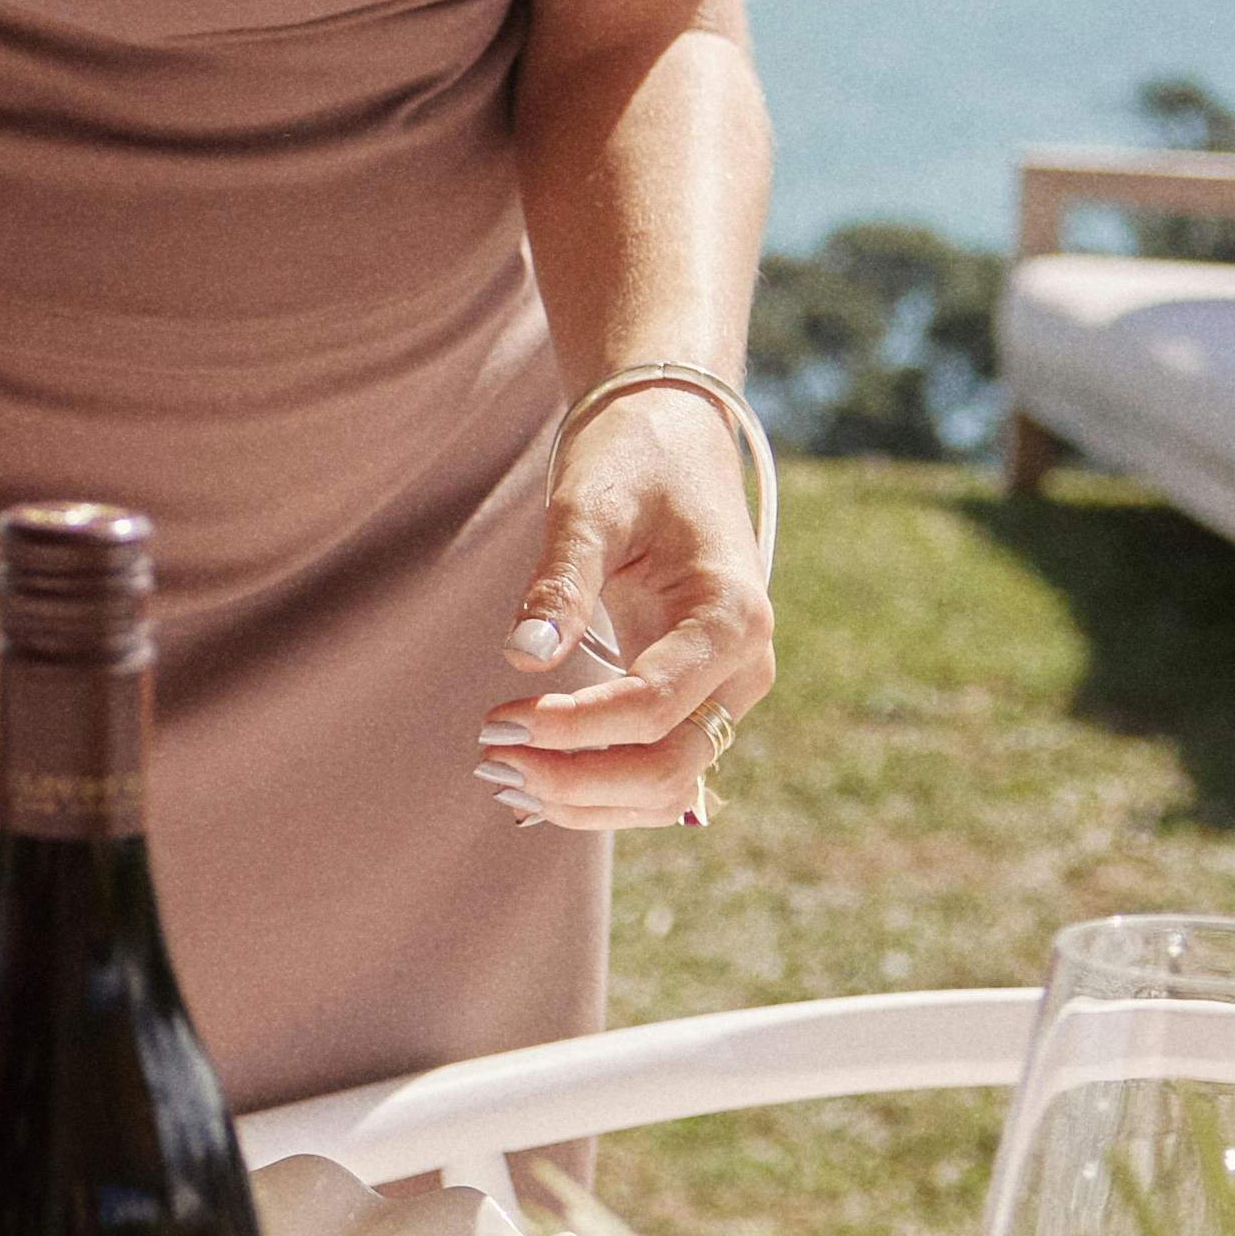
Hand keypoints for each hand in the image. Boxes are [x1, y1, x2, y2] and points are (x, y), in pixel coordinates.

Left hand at [480, 384, 772, 828]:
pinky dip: (601, 792)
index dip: (576, 728)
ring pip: (669, 788)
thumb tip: (524, 657)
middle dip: (579, 779)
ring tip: (503, 778)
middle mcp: (742, 667)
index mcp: (732, 616)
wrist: (672, 436)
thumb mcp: (591, 505)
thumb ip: (562, 580)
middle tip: (492, 759)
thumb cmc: (633, 460)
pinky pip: (657, 771)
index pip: (655, 705)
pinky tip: (533, 784)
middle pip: (670, 767)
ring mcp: (724, 691)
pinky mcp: (694, 700)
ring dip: (588, 799)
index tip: (501, 719)